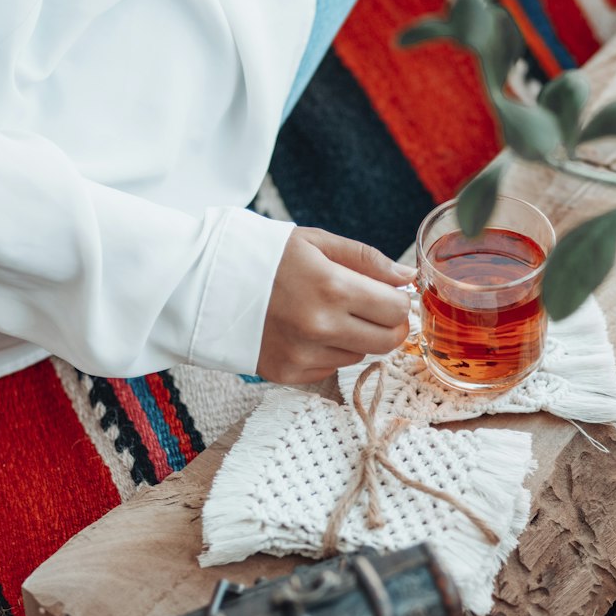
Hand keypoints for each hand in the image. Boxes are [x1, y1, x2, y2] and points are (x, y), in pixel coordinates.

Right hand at [258, 227, 413, 383]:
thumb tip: (408, 277)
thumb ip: (368, 260)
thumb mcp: (317, 242)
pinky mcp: (288, 373)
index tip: (387, 293)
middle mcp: (321, 327)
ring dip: (353, 337)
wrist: (206, 284)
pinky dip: (327, 352)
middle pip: (386, 341)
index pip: (396, 310)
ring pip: (359, 355)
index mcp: (332, 288)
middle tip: (368, 308)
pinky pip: (330, 369)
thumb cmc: (264, 256)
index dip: (398, 301)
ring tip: (323, 313)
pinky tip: (303, 330)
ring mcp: (303, 355)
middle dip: (386, 324)